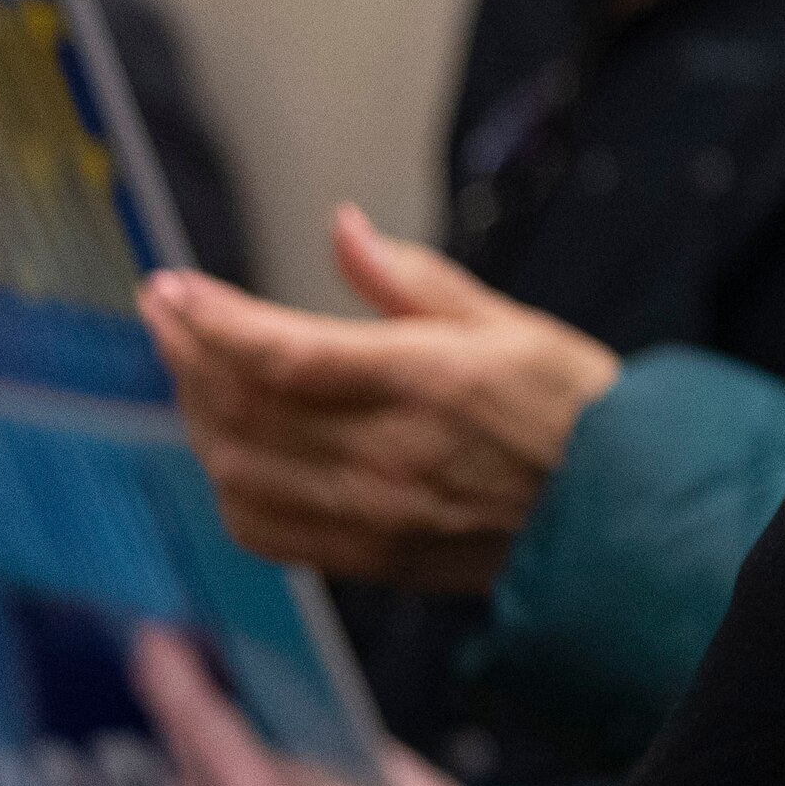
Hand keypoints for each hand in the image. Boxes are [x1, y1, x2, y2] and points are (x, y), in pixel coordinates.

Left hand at [141, 203, 620, 592]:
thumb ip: (411, 280)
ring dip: (198, 417)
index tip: (169, 287)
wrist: (616, 511)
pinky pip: (261, 528)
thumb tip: (344, 231)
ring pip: (237, 468)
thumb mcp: (505, 321)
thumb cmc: (570, 409)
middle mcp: (386, 453)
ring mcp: (370, 512)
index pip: (281, 353)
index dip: (210, 319)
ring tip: (195, 374)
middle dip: (186, 354)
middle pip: (241, 408)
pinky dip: (227, 484)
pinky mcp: (366, 555)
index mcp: (424, 383)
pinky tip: (229, 450)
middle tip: (168, 316)